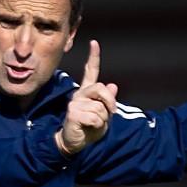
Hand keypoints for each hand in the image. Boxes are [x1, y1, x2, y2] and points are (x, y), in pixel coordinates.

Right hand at [56, 40, 118, 154]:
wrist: (75, 143)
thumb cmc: (89, 129)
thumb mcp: (104, 114)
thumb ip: (108, 101)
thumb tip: (113, 85)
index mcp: (87, 92)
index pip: (90, 72)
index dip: (93, 57)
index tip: (94, 43)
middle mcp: (80, 94)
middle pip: (100, 88)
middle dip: (110, 102)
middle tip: (111, 113)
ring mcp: (75, 103)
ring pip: (100, 108)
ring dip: (102, 119)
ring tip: (94, 125)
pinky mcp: (72, 113)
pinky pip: (95, 118)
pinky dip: (97, 126)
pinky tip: (88, 128)